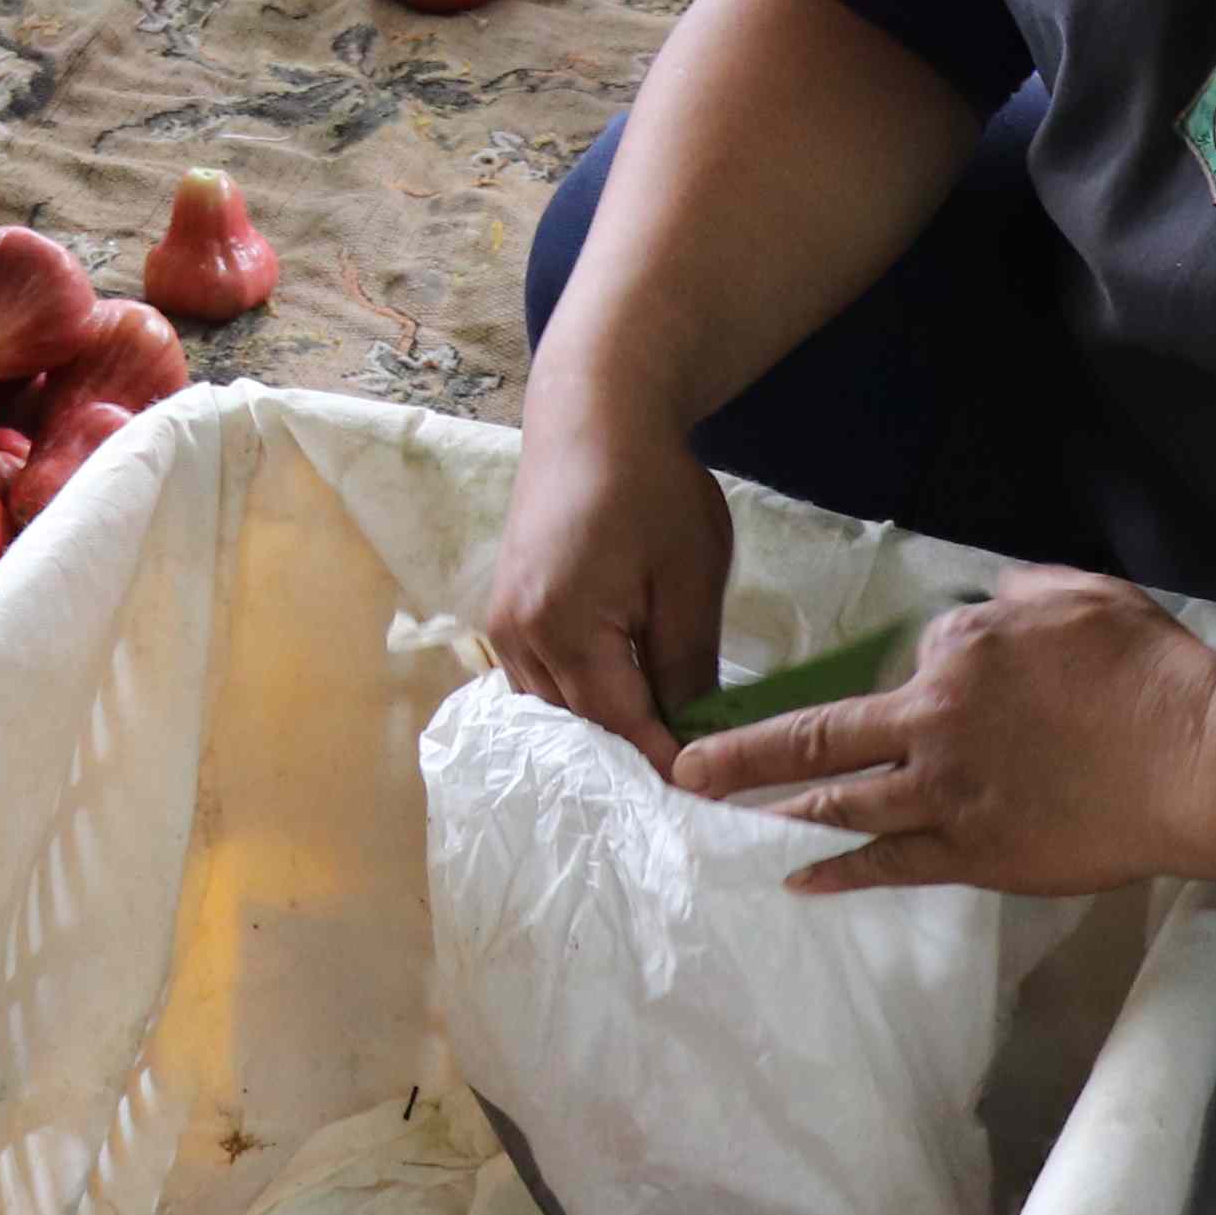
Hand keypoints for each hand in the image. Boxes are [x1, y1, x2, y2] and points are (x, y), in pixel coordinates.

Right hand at [478, 406, 733, 767]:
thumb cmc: (651, 487)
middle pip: (580, 730)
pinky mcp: (505, 615)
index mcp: (563, 628)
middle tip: (695, 784)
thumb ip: (689, 666)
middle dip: (634, 757)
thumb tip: (699, 739)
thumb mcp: (690, 578)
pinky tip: (624, 703)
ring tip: (664, 749)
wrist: (593, 417)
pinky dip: (582, 702)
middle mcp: (517, 638)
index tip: (712, 797)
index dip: (667, 765)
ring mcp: (503, 628)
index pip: (621, 727)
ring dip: (605, 733)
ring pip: (556, 713)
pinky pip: (541, 683)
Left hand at [668, 561, 1215, 896]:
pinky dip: (837, 870)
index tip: (949, 694)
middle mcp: (932, 719)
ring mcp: (945, 794)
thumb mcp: (1083, 596)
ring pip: (838, 801)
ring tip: (713, 819)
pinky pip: (889, 863)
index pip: (912, 660)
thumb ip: (1025, 592)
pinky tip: (793, 877)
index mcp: (959, 649)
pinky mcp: (971, 854)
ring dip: (770, 810)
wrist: (1196, 761)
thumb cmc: (1152, 673)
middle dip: (743, 751)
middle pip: (820, 735)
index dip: (924, 675)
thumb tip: (994, 599)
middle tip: (682, 766)